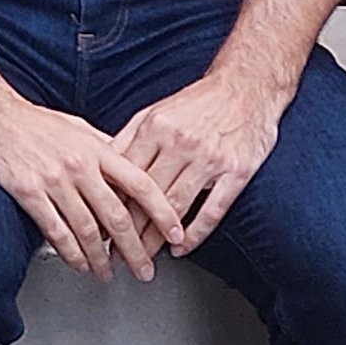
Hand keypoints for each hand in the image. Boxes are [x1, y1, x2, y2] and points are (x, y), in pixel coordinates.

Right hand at [0, 86, 172, 280]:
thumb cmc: (32, 120)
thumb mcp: (76, 126)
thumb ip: (104, 149)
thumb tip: (129, 169)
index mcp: (96, 148)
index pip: (140, 184)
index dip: (162, 212)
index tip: (174, 232)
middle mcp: (79, 165)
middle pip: (117, 216)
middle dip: (135, 250)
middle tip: (144, 270)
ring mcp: (53, 180)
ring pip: (88, 230)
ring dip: (101, 259)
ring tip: (108, 273)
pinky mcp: (28, 192)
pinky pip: (56, 231)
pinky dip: (71, 253)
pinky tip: (78, 263)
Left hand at [112, 70, 283, 252]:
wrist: (247, 87)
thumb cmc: (199, 102)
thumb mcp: (156, 111)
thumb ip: (130, 138)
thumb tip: (101, 165)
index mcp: (155, 127)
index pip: (125, 175)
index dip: (109, 204)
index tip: (97, 227)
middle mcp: (180, 143)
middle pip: (147, 196)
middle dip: (128, 230)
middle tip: (114, 253)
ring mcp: (210, 158)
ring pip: (176, 206)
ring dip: (156, 238)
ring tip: (142, 258)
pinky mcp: (237, 171)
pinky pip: (213, 209)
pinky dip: (195, 233)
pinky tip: (181, 247)